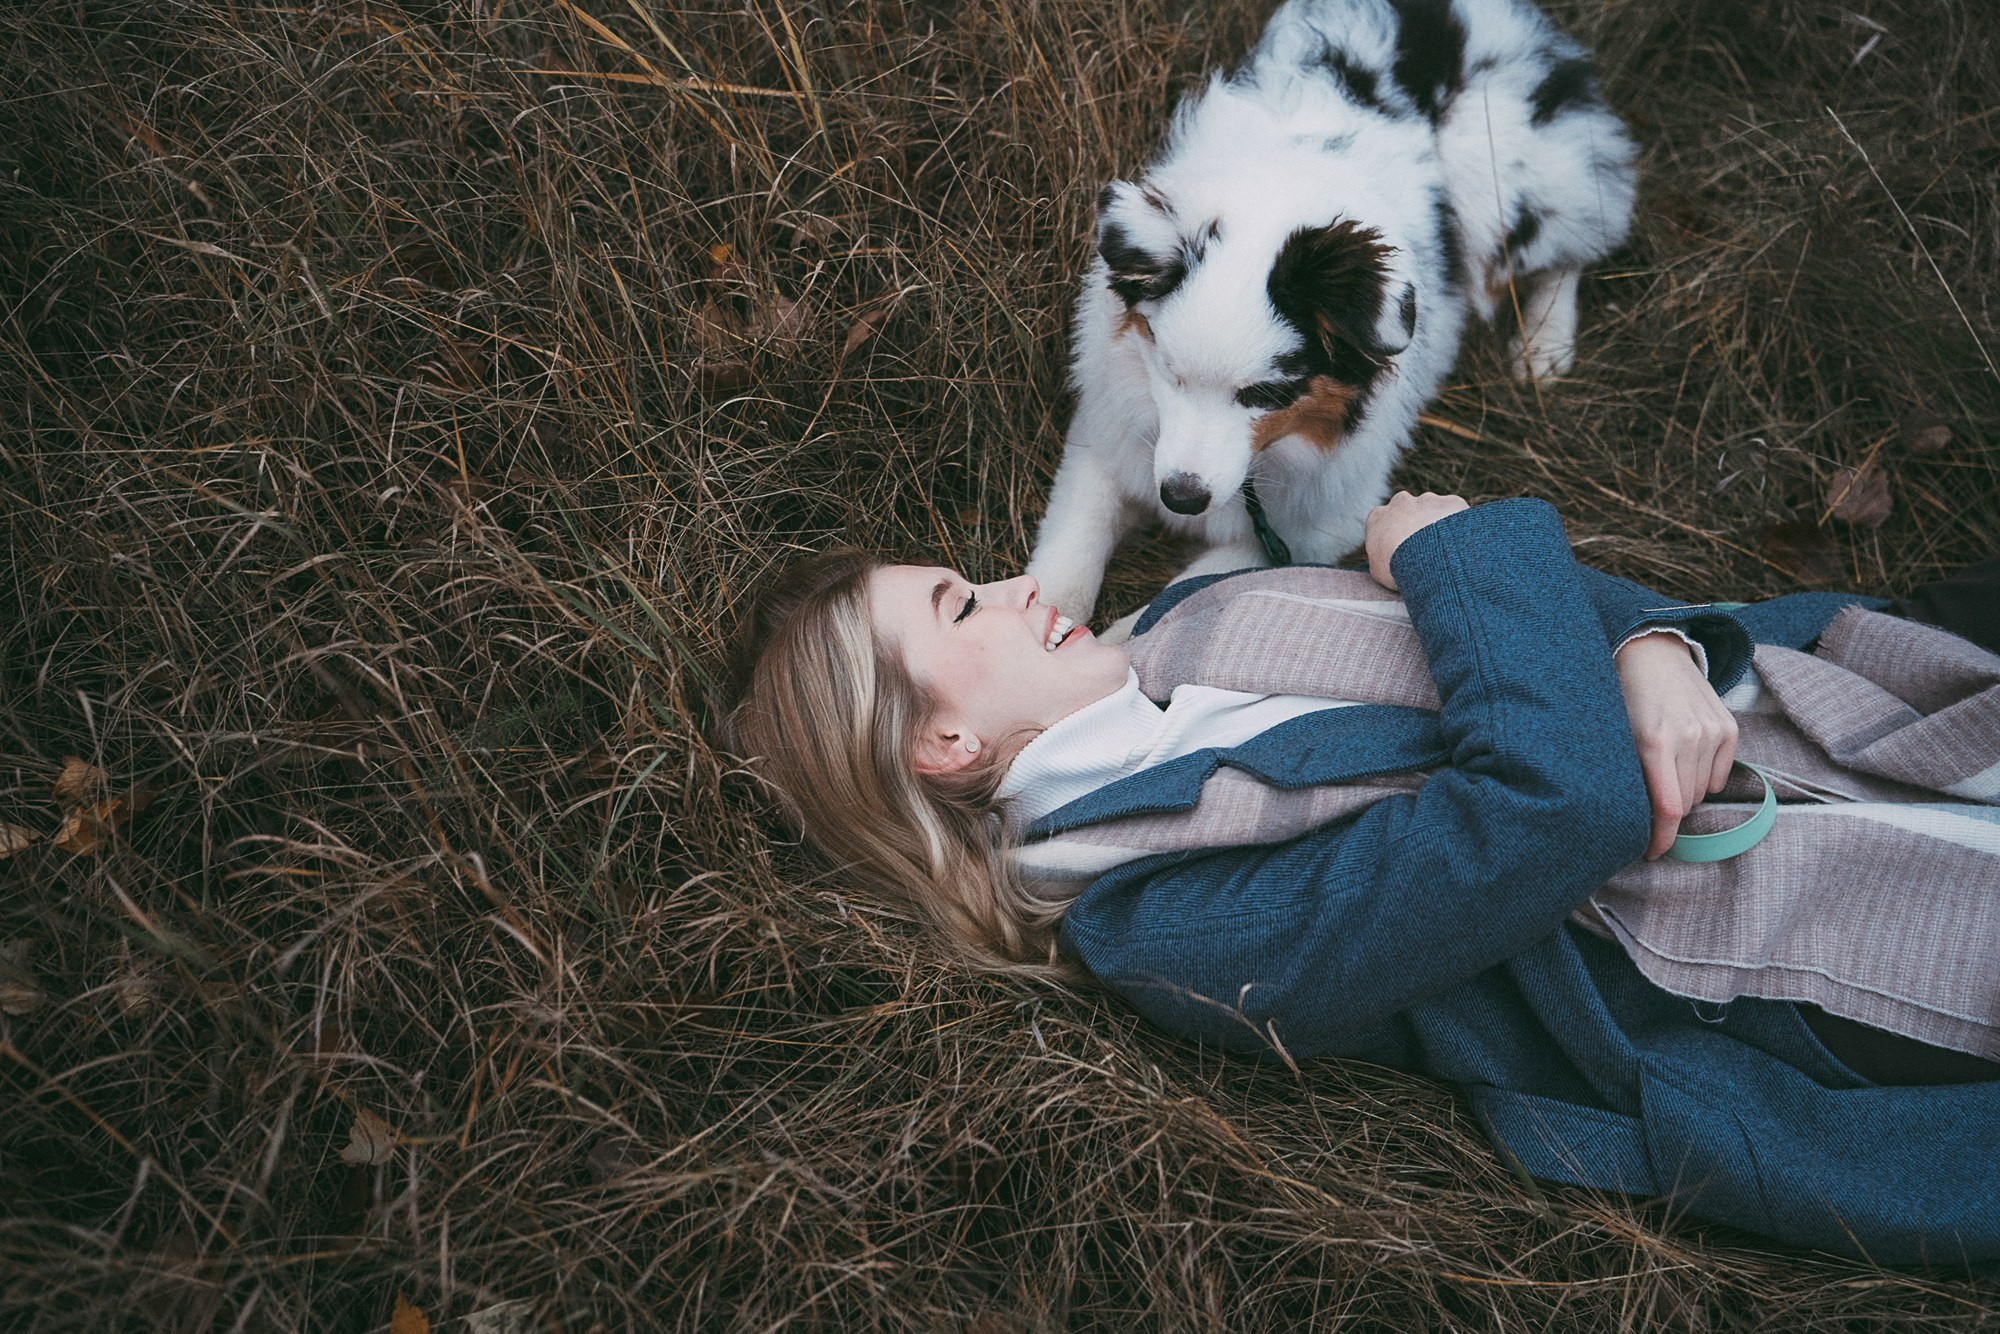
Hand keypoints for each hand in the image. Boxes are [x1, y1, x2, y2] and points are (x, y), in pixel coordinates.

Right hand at [1363, 491, 1469, 590]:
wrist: (1428, 557)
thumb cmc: (1398, 567)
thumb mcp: (1377, 570)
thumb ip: (1379, 558)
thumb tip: (1386, 562)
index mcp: (1378, 516)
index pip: (1382, 522)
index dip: (1391, 537)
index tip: (1399, 552)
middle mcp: (1401, 501)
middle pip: (1407, 510)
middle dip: (1414, 524)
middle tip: (1423, 549)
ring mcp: (1427, 500)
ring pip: (1433, 510)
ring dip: (1437, 524)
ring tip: (1444, 549)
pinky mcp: (1451, 502)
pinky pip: (1455, 512)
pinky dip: (1458, 524)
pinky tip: (1459, 542)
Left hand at [1615, 631, 1737, 859]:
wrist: (1652, 654)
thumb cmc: (1624, 699)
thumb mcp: (1615, 736)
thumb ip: (1629, 776)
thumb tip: (1632, 820)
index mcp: (1654, 741)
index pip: (1667, 807)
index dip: (1660, 837)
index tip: (1652, 853)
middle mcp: (1689, 737)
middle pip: (1685, 803)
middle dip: (1666, 811)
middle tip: (1648, 799)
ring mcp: (1712, 732)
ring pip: (1702, 792)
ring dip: (1684, 793)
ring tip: (1665, 771)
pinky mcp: (1729, 728)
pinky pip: (1719, 776)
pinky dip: (1703, 778)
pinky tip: (1685, 760)